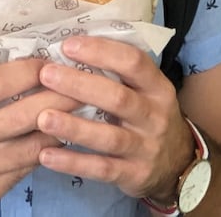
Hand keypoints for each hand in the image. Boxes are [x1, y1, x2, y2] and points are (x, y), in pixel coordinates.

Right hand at [0, 59, 79, 212]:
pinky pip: (26, 168)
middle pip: (25, 114)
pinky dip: (45, 150)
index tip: (52, 59)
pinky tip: (60, 136)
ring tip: (82, 108)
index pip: (0, 83)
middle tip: (84, 81)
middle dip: (60, 95)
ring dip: (62, 125)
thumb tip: (6, 48)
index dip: (31, 69)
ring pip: (33, 145)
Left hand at [34, 36, 191, 202]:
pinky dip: (73, 163)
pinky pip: (102, 169)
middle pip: (118, 98)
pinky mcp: (134, 175)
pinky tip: (46, 155)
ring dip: (74, 127)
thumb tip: (70, 46)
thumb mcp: (146, 90)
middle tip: (46, 74)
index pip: (134, 62)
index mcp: (157, 87)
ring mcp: (145, 148)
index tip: (68, 45)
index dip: (101, 52)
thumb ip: (117, 72)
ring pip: (109, 137)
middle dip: (80, 85)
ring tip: (42, 117)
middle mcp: (155, 116)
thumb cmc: (148, 115)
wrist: (178, 163)